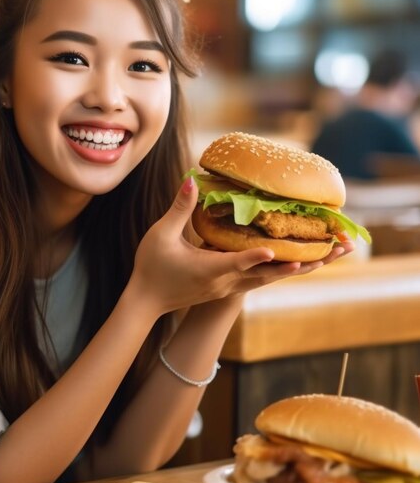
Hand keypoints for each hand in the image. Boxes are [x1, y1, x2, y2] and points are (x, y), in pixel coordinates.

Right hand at [129, 177, 352, 317]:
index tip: (277, 249)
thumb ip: (180, 208)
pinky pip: (262, 280)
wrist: (146, 301)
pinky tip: (297, 263)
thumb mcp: (161, 234)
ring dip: (300, 268)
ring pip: (270, 279)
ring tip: (329, 257)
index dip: (257, 255)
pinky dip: (282, 271)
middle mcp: (225, 283)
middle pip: (270, 274)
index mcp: (208, 269)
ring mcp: (228, 289)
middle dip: (304, 263)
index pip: (238, 262)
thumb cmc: (151, 267)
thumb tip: (191, 181)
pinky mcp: (228, 290)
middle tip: (336, 251)